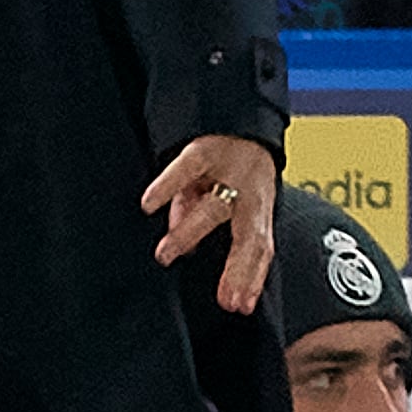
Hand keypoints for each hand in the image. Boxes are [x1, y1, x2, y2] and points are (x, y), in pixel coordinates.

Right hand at [142, 133, 280, 312]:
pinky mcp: (208, 147)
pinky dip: (169, 186)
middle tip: (228, 299)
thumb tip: (179, 238)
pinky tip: (149, 203)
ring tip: (165, 254)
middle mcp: (253, 189)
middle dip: (240, 269)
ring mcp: (233, 168)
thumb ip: (201, 215)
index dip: (253, 276)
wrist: (236, 104)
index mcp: (259, 204)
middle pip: (251, 233)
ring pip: (215, 206)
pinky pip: (188, 168)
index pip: (261, 246)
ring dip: (190, 233)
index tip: (241, 307)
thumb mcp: (222, 192)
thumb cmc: (231, 158)